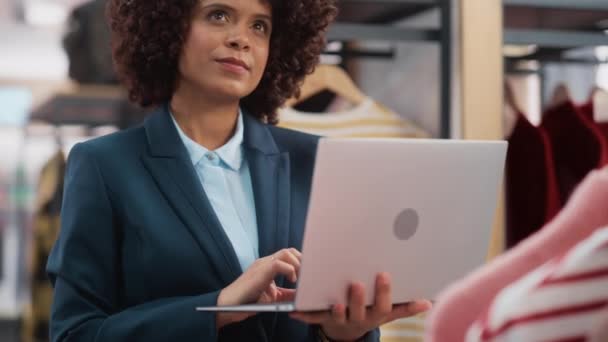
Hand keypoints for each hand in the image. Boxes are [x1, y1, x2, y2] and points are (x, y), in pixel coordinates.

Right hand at [216, 248, 301, 329]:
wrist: (229, 305)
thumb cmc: (249, 301)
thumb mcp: (273, 297)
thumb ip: (287, 294)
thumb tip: (303, 294)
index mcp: (268, 265)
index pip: (288, 254)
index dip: (301, 261)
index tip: (310, 273)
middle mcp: (265, 262)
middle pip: (290, 251)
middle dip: (302, 261)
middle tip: (308, 275)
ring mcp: (262, 265)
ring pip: (286, 253)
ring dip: (298, 264)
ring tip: (300, 278)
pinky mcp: (260, 271)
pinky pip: (279, 264)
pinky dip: (290, 271)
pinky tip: (293, 281)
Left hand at [289, 273, 431, 340]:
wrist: (347, 332)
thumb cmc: (370, 313)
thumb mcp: (388, 312)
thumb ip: (406, 307)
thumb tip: (429, 302)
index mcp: (375, 314)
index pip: (382, 305)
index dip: (383, 292)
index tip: (383, 274)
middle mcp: (359, 318)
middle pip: (359, 311)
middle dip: (358, 298)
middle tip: (356, 283)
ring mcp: (341, 319)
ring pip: (338, 315)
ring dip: (336, 309)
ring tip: (335, 301)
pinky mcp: (323, 319)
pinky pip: (313, 318)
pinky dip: (303, 314)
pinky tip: (294, 310)